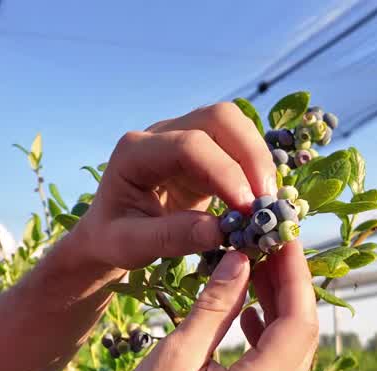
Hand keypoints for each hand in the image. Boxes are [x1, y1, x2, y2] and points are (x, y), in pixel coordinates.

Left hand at [68, 103, 279, 272]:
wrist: (108, 232)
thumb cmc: (113, 238)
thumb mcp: (130, 246)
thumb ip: (169, 237)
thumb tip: (219, 230)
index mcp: (134, 152)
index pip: (188, 146)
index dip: (223, 172)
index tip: (245, 210)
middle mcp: (160, 134)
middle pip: (218, 118)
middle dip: (250, 155)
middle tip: (266, 200)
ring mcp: (184, 136)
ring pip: (235, 125)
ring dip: (258, 160)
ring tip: (267, 202)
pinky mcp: (203, 150)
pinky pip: (238, 146)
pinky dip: (256, 168)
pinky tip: (261, 198)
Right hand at [89, 240, 319, 370]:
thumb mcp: (174, 357)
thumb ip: (213, 308)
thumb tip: (241, 259)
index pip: (299, 322)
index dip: (296, 273)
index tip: (285, 233)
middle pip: (303, 335)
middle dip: (291, 284)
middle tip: (271, 241)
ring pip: (292, 350)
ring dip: (281, 307)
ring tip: (258, 265)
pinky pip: (277, 368)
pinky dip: (268, 333)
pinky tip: (248, 311)